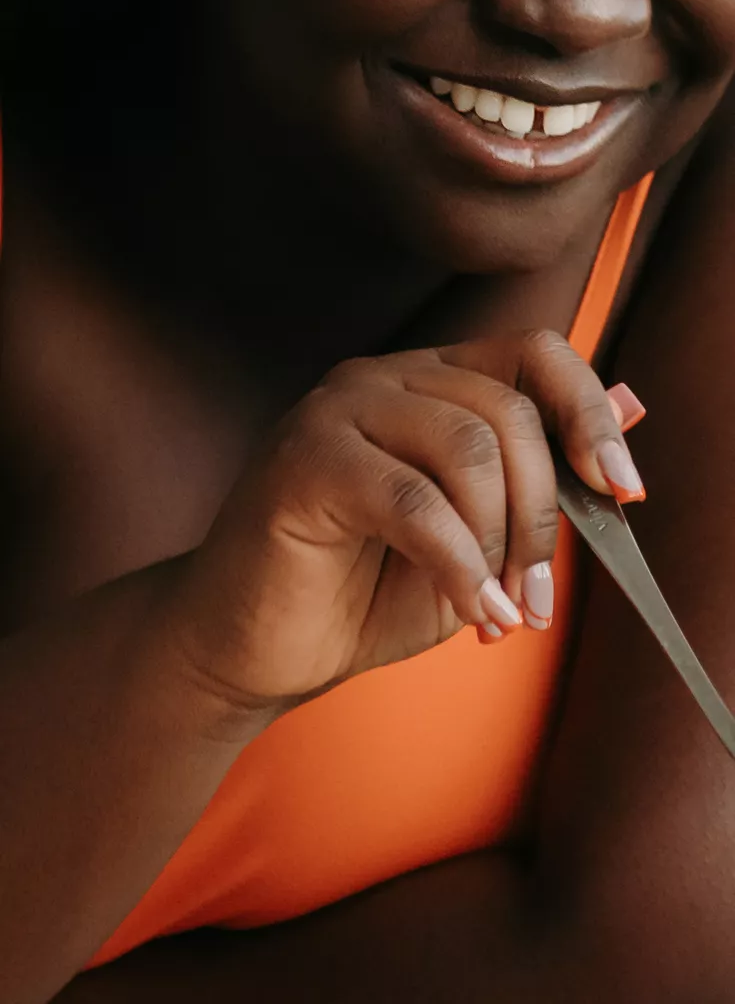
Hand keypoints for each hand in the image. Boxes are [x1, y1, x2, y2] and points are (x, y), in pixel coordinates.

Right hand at [178, 332, 644, 716]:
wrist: (254, 651)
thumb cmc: (362, 595)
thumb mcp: (479, 542)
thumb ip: (543, 476)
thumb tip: (633, 403)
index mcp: (429, 381)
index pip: (535, 351)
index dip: (590, 412)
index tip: (625, 489)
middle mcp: (383, 377)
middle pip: (509, 412)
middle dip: (542, 516)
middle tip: (535, 599)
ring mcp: (337, 409)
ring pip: (469, 449)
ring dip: (501, 545)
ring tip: (499, 613)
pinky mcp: (303, 459)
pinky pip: (414, 502)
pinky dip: (460, 566)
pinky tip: (474, 612)